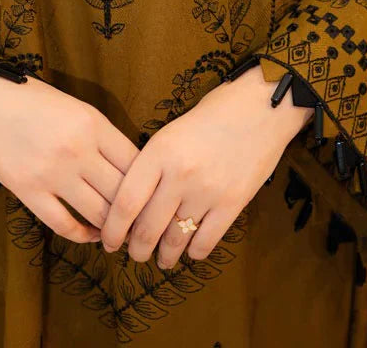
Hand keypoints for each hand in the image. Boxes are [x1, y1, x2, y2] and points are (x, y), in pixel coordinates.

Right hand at [0, 73, 140, 243]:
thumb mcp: (74, 106)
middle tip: (144, 223)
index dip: (149, 183)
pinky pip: (64, 224)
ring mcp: (54, 174)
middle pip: (123, 192)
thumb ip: (99, 134)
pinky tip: (91, 234)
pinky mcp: (29, 191)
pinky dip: (82, 234)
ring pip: (99, 213)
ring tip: (120, 234)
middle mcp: (78, 151)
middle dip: (137, 212)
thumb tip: (126, 164)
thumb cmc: (30, 97)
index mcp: (93, 124)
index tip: (154, 195)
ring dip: (113, 228)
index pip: (135, 162)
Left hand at [100, 63, 312, 268]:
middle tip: (133, 254)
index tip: (107, 240)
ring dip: (165, 256)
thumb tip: (133, 204)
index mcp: (159, 152)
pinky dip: (194, 252)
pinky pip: (205, 242)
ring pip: (175, 240)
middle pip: (148, 228)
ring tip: (162, 259)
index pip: (126, 202)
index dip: (113, 228)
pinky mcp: (233, 204)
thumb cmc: (211, 115)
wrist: (259, 107)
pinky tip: (190, 249)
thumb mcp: (171, 132)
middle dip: (136, 249)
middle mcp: (180, 174)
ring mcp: (208, 191)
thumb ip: (152, 165)